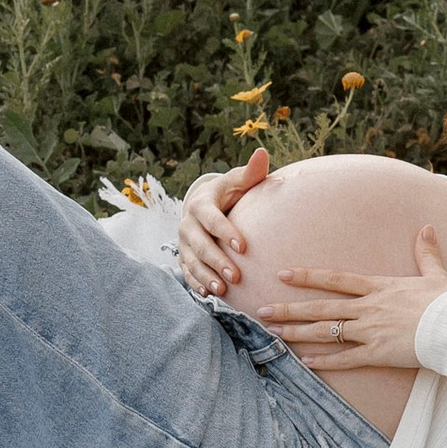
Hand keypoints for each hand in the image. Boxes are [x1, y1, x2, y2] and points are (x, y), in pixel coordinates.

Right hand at [178, 143, 268, 294]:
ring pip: (192, 262)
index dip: (226, 232)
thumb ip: (250, 172)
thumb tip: (262, 153)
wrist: (204, 205)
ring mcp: (184, 243)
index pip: (212, 220)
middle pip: (201, 245)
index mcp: (201, 205)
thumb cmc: (227, 193)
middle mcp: (188, 225)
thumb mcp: (237, 181)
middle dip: (217, 261)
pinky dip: (196, 284)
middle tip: (237, 276)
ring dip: (206, 277)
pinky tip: (209, 294)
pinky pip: (187, 272)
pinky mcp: (184, 257)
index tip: (243, 246)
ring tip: (223, 290)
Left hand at [256, 232, 446, 372]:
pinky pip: (345, 358)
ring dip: (298, 332)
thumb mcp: (436, 274)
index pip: (336, 279)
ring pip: (326, 331)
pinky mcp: (378, 353)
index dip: (308, 276)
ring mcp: (371, 331)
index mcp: (379, 287)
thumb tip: (427, 228)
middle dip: (289, 308)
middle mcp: (369, 307)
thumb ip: (426, 253)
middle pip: (321, 307)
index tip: (283, 274)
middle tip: (262, 309)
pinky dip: (325, 361)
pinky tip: (305, 362)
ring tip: (274, 332)